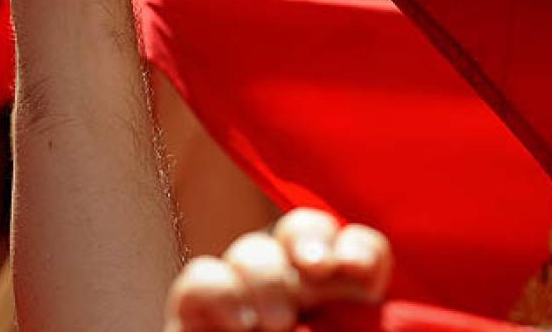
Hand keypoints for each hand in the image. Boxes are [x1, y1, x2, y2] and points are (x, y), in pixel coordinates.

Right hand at [165, 209, 390, 331]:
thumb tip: (328, 316)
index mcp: (340, 303)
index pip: (357, 250)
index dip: (361, 250)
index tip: (361, 276)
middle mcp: (292, 294)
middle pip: (302, 229)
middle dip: (310, 240)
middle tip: (318, 274)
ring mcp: (241, 302)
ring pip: (252, 248)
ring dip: (267, 274)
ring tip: (276, 322)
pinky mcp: (191, 319)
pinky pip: (199, 276)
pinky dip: (218, 289)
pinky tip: (238, 324)